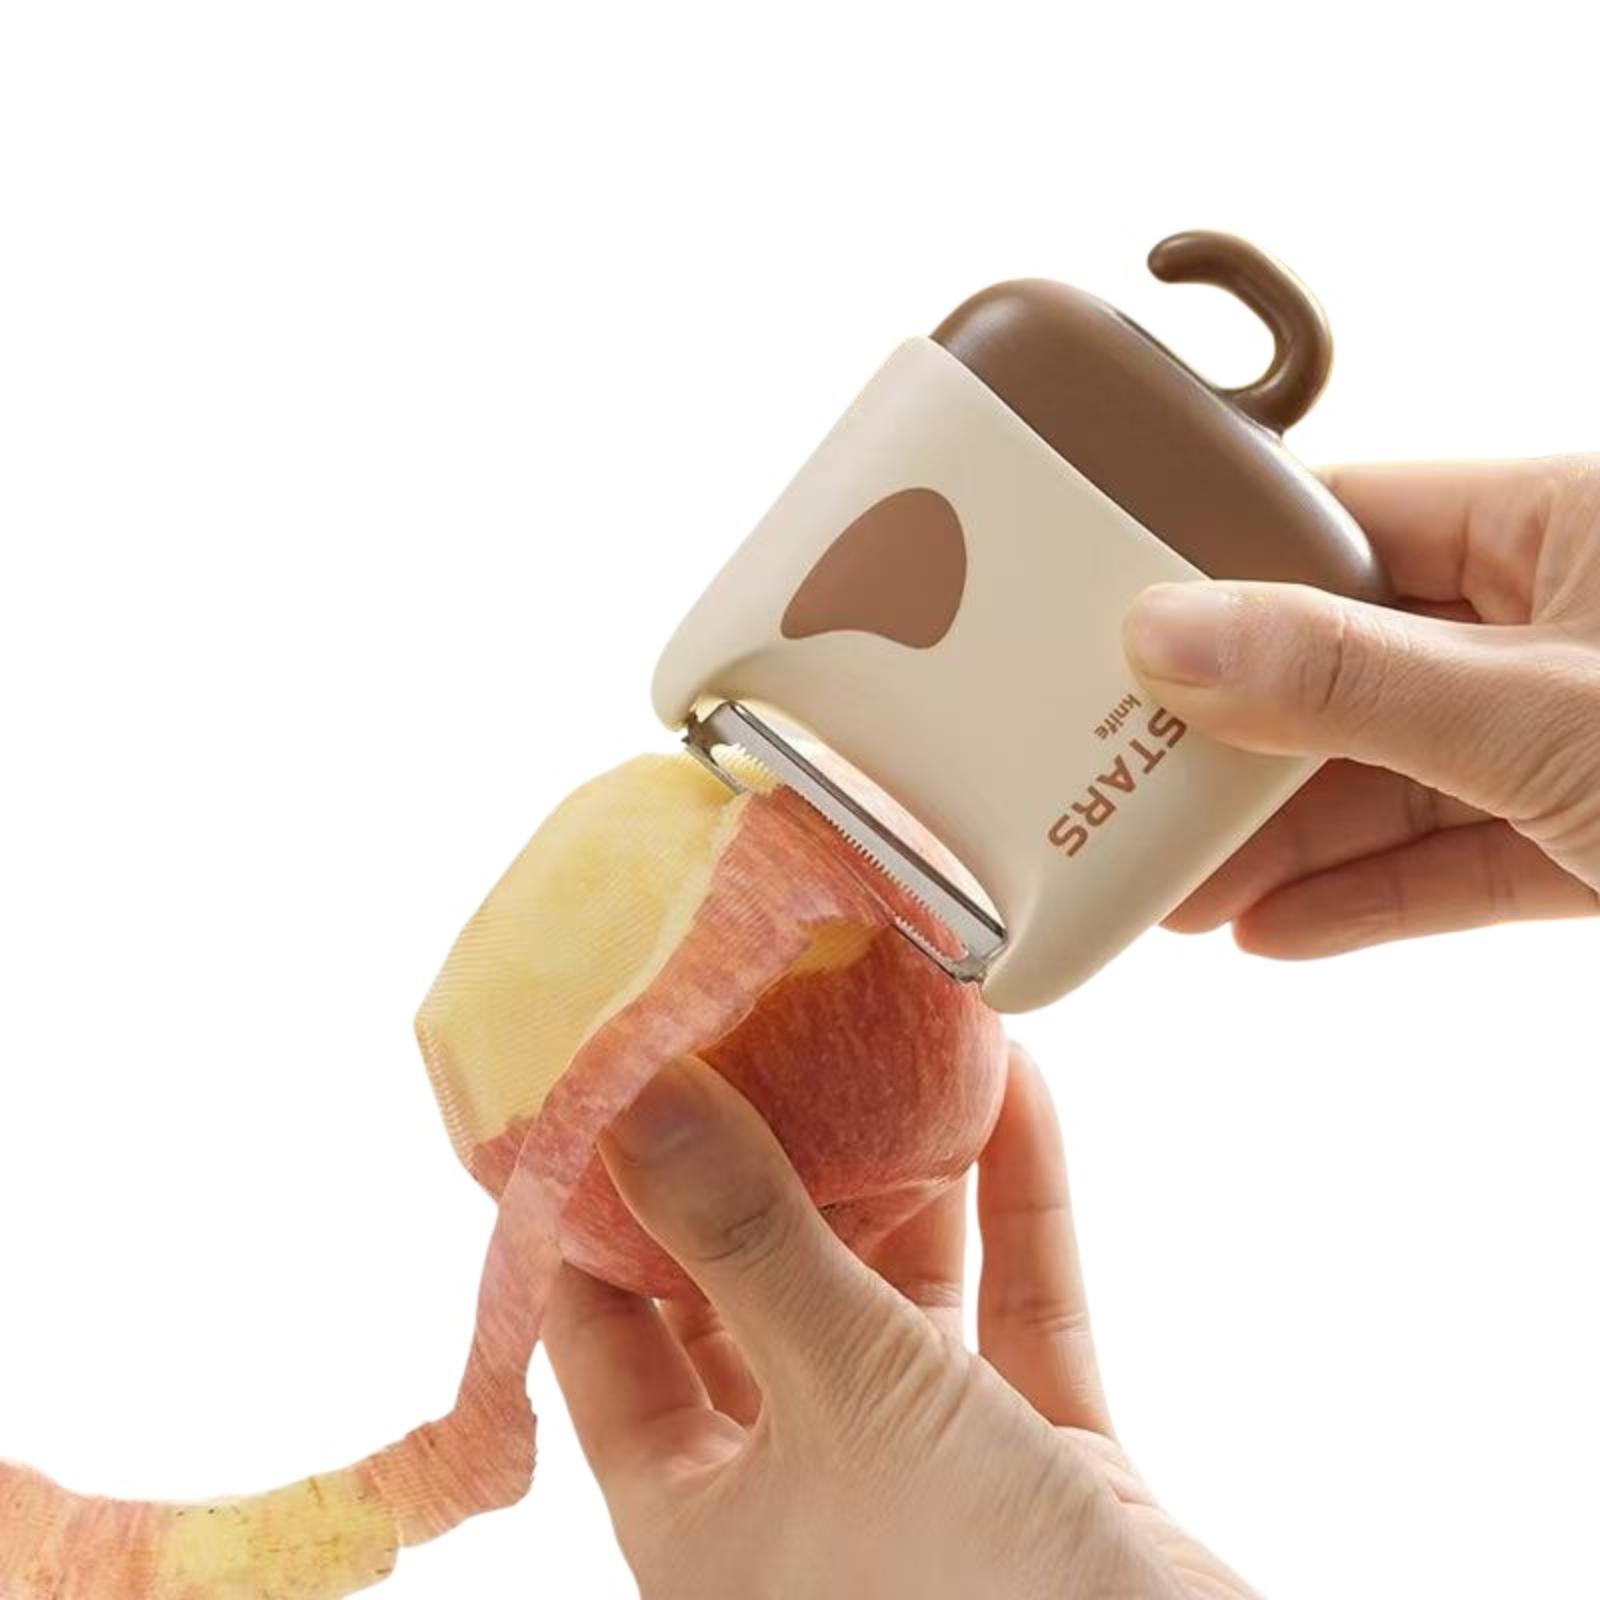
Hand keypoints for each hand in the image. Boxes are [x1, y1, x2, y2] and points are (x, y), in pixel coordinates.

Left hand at [545, 1048, 1253, 1599]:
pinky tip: (1017, 1093)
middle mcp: (795, 1493)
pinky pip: (1013, 1308)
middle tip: (763, 1031)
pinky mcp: (1036, 1460)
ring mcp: (921, 1474)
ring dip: (904, 1172)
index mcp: (696, 1515)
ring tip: (894, 1041)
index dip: (594, 1208)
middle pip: (750, 1293)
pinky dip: (1015, 1207)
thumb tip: (638, 1094)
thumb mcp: (846, 1397)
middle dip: (765, 1163)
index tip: (609, 1080)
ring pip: (891, 1292)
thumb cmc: (973, 1599)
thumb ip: (748, 1239)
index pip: (601, 1333)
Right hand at [1123, 455, 1599, 954]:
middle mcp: (1559, 621)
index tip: (1118, 636)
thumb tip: (1166, 634)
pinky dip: (1367, 896)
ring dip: (1287, 842)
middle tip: (1131, 786)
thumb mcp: (1533, 706)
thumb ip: (1348, 678)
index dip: (1228, 576)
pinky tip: (1272, 926)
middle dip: (1241, 746)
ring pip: (1397, 779)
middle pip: (1352, 671)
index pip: (1350, 527)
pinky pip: (1454, 862)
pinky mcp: (1589, 845)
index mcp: (1558, 525)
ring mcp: (1571, 738)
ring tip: (1180, 888)